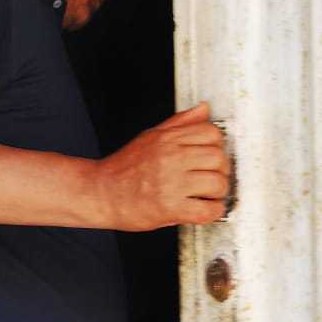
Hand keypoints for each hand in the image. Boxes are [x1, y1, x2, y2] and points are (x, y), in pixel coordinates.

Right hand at [94, 102, 230, 230]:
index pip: (211, 132)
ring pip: (217, 184)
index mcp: (167, 140)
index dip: (218, 145)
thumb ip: (180, 124)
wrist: (100, 193)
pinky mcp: (170, 208)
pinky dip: (213, 212)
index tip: (213, 156)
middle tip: (214, 177)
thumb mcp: (150, 137)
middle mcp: (171, 158)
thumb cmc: (123, 169)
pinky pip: (207, 210)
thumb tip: (203, 109)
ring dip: (219, 193)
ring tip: (209, 195)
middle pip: (218, 158)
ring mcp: (171, 184)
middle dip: (222, 170)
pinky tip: (205, 209)